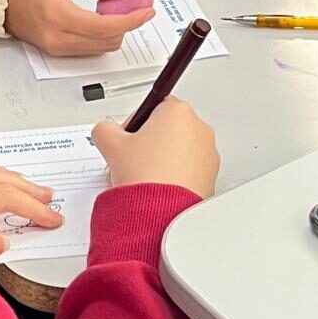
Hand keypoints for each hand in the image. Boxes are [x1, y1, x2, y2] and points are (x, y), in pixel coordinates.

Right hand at [5, 0, 154, 55]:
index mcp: (59, 15)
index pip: (106, 26)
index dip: (131, 19)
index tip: (146, 10)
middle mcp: (58, 37)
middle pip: (107, 40)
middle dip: (126, 23)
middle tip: (131, 3)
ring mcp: (56, 48)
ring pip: (100, 48)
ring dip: (115, 31)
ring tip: (113, 8)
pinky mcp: (56, 52)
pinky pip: (88, 50)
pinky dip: (101, 36)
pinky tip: (99, 18)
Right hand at [92, 97, 219, 198]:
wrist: (160, 213)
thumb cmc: (144, 177)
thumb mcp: (110, 144)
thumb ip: (105, 128)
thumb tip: (106, 129)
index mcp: (177, 111)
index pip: (155, 105)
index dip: (137, 122)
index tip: (130, 137)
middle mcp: (199, 128)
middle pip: (169, 126)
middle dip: (152, 139)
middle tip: (135, 157)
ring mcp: (208, 152)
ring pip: (181, 147)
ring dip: (165, 157)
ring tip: (147, 174)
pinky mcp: (212, 174)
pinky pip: (192, 167)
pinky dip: (178, 173)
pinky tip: (160, 185)